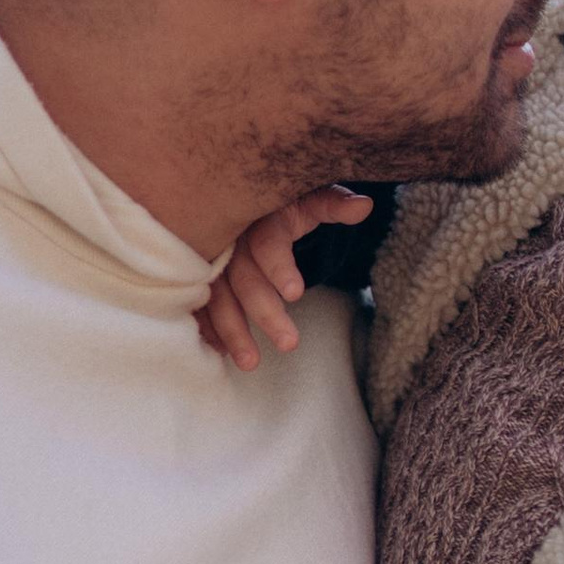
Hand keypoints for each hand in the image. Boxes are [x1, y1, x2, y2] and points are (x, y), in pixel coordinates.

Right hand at [195, 187, 373, 367]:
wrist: (241, 200)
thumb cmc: (280, 204)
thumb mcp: (306, 199)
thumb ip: (332, 205)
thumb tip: (364, 207)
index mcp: (259, 218)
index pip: (267, 242)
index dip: (279, 267)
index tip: (297, 294)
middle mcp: (231, 239)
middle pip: (243, 277)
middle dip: (265, 312)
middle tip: (290, 344)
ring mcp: (210, 259)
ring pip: (217, 296)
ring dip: (232, 330)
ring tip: (251, 363)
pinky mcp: (199, 275)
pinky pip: (199, 303)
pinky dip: (208, 327)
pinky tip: (220, 351)